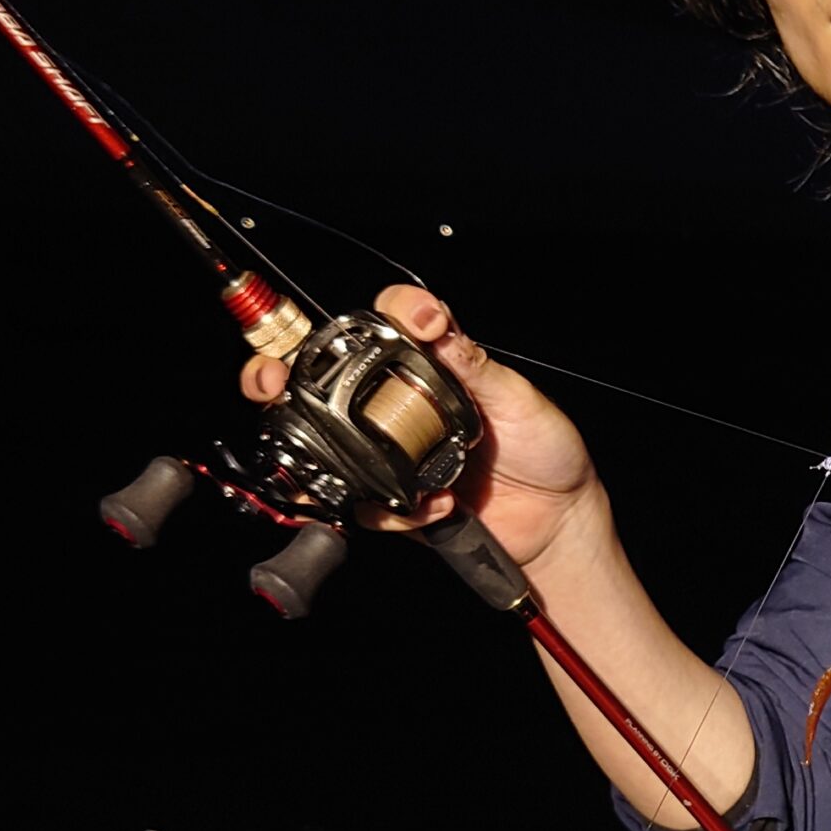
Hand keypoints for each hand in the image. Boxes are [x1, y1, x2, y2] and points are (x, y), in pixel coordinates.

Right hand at [238, 285, 600, 562]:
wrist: (558, 521)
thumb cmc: (547, 450)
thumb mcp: (519, 399)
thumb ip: (474, 366)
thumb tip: (436, 328)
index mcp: (431, 366)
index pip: (389, 321)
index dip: (390, 309)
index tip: (412, 317)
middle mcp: (399, 404)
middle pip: (320, 377)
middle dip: (279, 372)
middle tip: (272, 379)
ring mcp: (390, 452)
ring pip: (323, 441)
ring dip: (319, 448)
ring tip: (341, 453)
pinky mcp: (395, 500)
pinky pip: (368, 505)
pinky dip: (394, 511)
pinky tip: (431, 508)